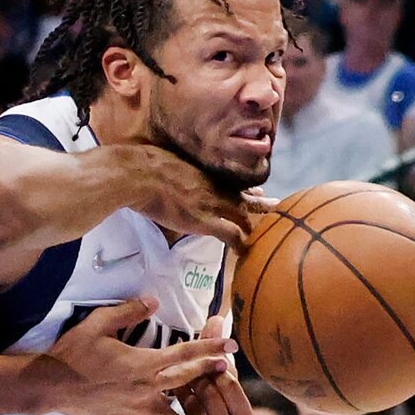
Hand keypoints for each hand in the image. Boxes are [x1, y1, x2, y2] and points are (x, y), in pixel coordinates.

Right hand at [43, 295, 229, 414]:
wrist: (51, 385)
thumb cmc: (73, 352)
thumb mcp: (98, 323)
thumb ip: (129, 311)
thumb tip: (154, 301)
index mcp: (142, 364)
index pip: (184, 354)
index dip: (209, 349)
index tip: (231, 346)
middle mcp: (145, 389)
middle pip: (186, 384)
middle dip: (212, 379)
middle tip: (234, 378)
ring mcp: (136, 409)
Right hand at [130, 148, 270, 249]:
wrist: (138, 174)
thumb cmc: (143, 165)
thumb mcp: (166, 161)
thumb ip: (176, 169)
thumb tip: (168, 171)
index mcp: (204, 171)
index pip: (231, 182)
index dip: (244, 189)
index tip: (255, 191)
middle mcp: (213, 186)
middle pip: (244, 196)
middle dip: (261, 203)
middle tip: (276, 205)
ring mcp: (211, 203)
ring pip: (244, 214)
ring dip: (255, 226)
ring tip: (266, 236)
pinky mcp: (204, 221)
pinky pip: (231, 235)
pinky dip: (240, 244)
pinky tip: (245, 253)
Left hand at [172, 315, 254, 414]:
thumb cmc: (201, 392)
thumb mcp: (212, 371)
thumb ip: (214, 346)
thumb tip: (215, 316)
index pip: (236, 395)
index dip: (225, 378)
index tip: (215, 363)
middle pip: (216, 406)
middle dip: (205, 386)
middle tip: (192, 371)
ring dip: (190, 400)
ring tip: (179, 384)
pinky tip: (167, 400)